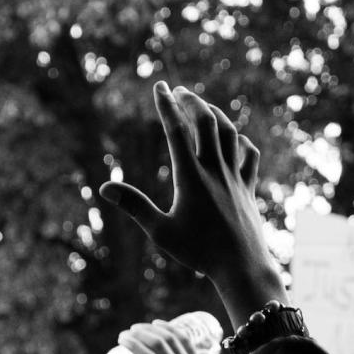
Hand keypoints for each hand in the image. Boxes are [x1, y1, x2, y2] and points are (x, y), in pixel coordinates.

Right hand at [99, 83, 281, 311]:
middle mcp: (215, 171)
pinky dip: (241, 141)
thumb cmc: (199, 253)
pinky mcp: (249, 189)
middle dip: (192, 101)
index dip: (166, 105)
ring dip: (216, 114)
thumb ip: (134, 206)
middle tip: (178, 91)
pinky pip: (249, 155)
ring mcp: (235, 178)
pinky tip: (236, 139)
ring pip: (230, 133)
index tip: (159, 86)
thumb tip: (104, 187)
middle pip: (207, 121)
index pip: (177, 131)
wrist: (242, 267)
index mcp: (191, 177)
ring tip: (203, 107)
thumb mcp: (160, 232)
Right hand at [120, 321, 210, 353]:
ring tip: (140, 328)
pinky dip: (171, 328)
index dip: (132, 343)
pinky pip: (185, 340)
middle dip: (140, 333)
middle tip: (128, 333)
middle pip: (158, 344)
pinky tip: (158, 324)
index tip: (122, 339)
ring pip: (172, 339)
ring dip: (153, 328)